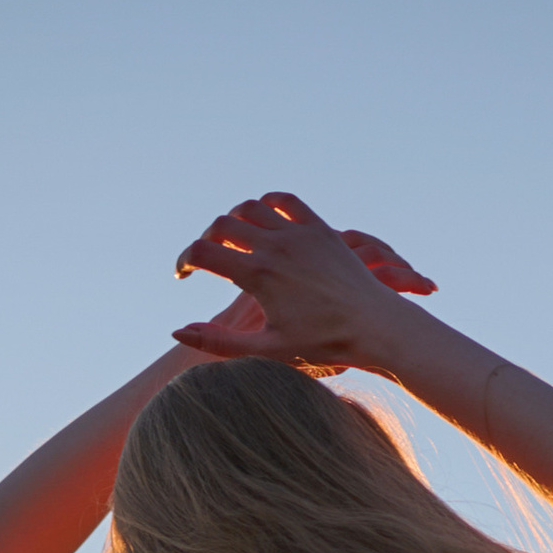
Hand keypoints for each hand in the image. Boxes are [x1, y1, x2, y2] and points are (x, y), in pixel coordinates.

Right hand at [171, 192, 435, 373]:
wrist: (375, 327)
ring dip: (234, 218)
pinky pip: (286, 201)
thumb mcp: (266, 351)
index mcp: (258, 275)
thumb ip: (218, 343)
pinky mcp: (320, 228)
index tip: (184, 275)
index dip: (184, 261)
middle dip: (206, 239)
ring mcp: (299, 232)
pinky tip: (263, 220)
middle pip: (223, 224)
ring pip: (252, 207)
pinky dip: (267, 204)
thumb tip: (177, 331)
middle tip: (205, 259)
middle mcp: (276, 245)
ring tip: (232, 239)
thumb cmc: (322, 347)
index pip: (203, 252)